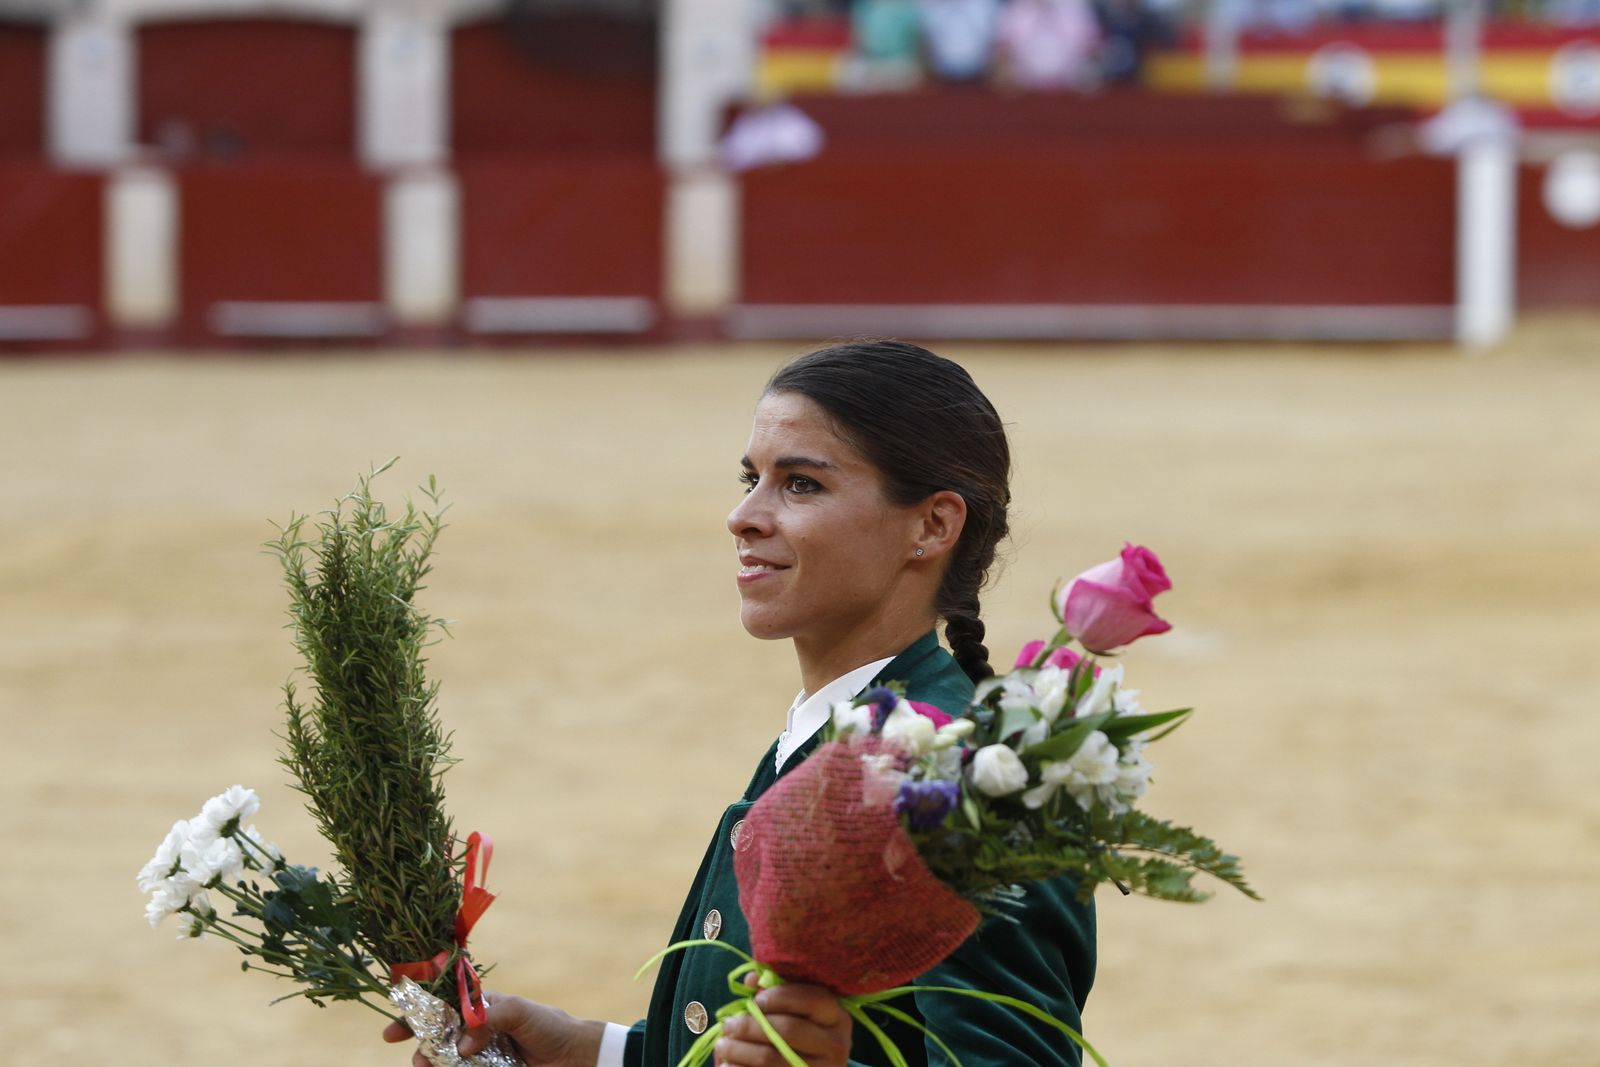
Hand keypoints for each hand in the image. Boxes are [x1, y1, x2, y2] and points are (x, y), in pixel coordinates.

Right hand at [381, 990, 606, 1066]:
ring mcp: (480, 1057)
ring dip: (432, 1065)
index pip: (441, 1006)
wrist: (576, 1057)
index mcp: (480, 1008)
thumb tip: (461, 1045)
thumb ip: (487, 1020)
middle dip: (420, 1048)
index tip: (393, 1030)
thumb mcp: (519, 1011)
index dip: (415, 1015)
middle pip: (437, 1038)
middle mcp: (475, 1032)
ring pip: (446, 1062)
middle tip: (418, 1061)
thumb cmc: (550, 1025)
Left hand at [714, 983, 851, 1066]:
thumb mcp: (798, 1011)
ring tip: (723, 1044)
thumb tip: (752, 979)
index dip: (780, 997)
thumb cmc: (802, 1032)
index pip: (812, 999)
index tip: (755, 1001)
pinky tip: (728, 1065)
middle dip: (751, 1026)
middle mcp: (836, 1045)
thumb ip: (776, 992)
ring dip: (740, 1051)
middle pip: (789, 1030)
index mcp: (836, 1017)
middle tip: (728, 1025)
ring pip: (773, 1059)